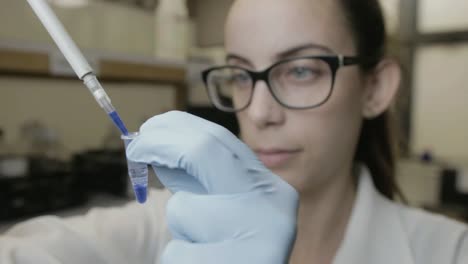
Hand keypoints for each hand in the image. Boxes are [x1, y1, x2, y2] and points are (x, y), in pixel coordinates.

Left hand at [126, 111, 298, 263]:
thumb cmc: (235, 247)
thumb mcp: (228, 207)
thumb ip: (201, 177)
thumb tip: (158, 142)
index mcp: (270, 187)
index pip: (220, 139)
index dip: (177, 128)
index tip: (149, 128)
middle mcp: (271, 205)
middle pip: (203, 150)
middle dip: (160, 143)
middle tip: (135, 149)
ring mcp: (256, 235)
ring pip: (184, 208)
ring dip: (180, 226)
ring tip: (203, 246)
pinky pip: (176, 251)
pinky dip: (180, 258)